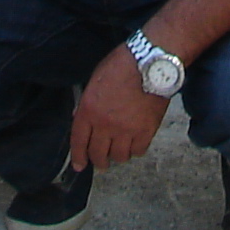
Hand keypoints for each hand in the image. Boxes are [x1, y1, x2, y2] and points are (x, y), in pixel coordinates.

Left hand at [68, 43, 170, 172]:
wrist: (150, 63)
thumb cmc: (122, 65)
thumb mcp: (96, 79)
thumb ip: (87, 102)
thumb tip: (80, 118)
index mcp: (89, 110)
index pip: (79, 141)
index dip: (78, 157)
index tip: (79, 166)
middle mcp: (105, 124)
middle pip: (98, 154)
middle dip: (98, 161)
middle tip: (102, 162)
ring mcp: (126, 130)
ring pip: (119, 156)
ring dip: (118, 155)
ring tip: (120, 150)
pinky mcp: (146, 131)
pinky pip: (138, 151)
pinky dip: (135, 150)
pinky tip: (135, 143)